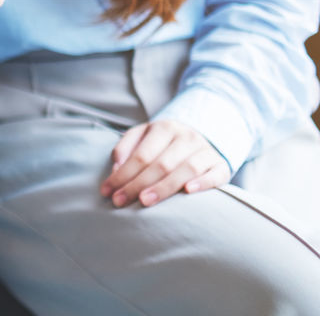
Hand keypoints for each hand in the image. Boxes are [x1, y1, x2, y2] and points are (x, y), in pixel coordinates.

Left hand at [99, 120, 230, 207]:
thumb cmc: (162, 144)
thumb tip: (116, 169)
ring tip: (145, 201)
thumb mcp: (141, 137)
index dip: (123, 174)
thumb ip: (125, 149)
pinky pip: (215, 174)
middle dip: (137, 184)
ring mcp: (206, 151)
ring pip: (186, 169)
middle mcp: (187, 137)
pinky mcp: (221, 165)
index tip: (107, 192)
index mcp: (164, 128)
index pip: (141, 155)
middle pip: (160, 163)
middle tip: (120, 201)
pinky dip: (203, 183)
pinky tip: (188, 192)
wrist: (199, 139)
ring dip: (164, 187)